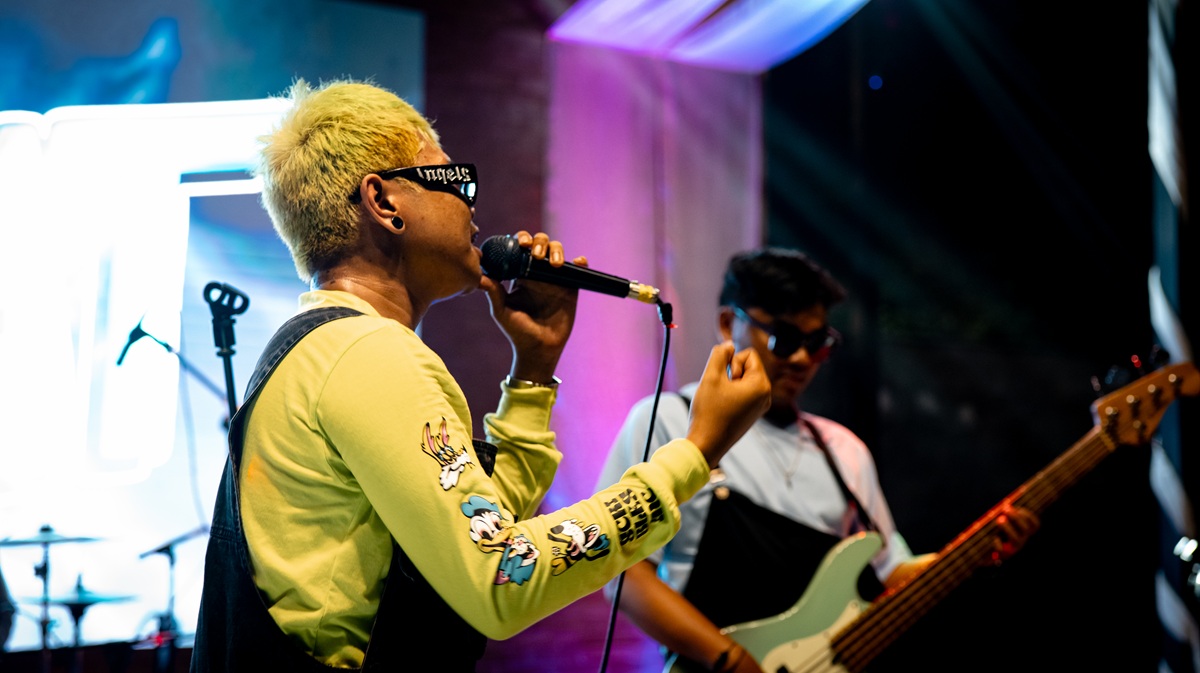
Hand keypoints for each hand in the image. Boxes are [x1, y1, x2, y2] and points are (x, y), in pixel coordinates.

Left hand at [480, 231, 583, 381]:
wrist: (538, 349)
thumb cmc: (517, 331)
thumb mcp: (501, 310)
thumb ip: (493, 292)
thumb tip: (480, 277)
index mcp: (521, 274)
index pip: (522, 248)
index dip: (522, 239)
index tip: (521, 243)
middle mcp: (538, 273)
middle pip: (542, 244)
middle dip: (540, 242)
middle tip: (536, 254)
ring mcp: (556, 279)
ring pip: (559, 252)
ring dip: (557, 250)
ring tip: (554, 264)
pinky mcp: (570, 288)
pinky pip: (578, 269)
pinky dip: (581, 261)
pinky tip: (577, 261)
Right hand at [685, 342, 770, 467]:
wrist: (706, 445)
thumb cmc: (709, 412)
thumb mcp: (711, 376)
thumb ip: (720, 354)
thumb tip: (729, 344)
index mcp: (761, 385)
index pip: (749, 354)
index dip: (732, 362)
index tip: (724, 381)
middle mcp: (766, 396)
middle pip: (748, 366)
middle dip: (732, 373)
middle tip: (721, 391)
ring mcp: (761, 407)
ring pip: (744, 379)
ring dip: (730, 384)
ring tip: (721, 400)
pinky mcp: (753, 414)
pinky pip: (744, 393)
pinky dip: (732, 394)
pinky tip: (722, 408)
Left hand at [990, 504, 1039, 564]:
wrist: (988, 549)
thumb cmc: (997, 530)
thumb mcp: (1004, 520)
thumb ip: (1007, 514)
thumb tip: (1005, 506)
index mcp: (1025, 531)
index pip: (1035, 525)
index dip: (1029, 516)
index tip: (1019, 508)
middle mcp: (1022, 539)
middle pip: (1025, 529)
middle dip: (1016, 518)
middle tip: (1006, 509)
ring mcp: (1013, 547)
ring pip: (1016, 539)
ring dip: (1008, 528)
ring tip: (999, 519)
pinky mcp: (1002, 553)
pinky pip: (1002, 549)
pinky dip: (998, 543)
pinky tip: (994, 538)